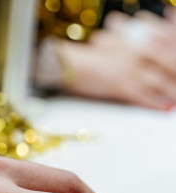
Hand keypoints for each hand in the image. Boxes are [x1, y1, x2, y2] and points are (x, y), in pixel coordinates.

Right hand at [58, 10, 175, 109]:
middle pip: (168, 65)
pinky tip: (162, 107)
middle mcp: (138, 54)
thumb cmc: (89, 54)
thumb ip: (130, 43)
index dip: (175, 60)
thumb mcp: (113, 40)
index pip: (167, 48)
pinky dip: (155, 103)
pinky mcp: (122, 87)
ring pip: (159, 82)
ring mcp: (131, 71)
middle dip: (175, 78)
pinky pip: (143, 96)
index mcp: (137, 41)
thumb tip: (149, 45)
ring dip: (171, 92)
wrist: (71, 65)